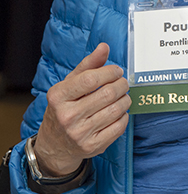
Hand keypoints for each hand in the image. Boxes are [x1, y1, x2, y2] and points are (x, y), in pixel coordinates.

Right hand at [33, 44, 129, 176]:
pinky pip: (119, 126)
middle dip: (121, 85)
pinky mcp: (92, 146)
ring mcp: (79, 133)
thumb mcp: (70, 84)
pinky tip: (118, 112)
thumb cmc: (65, 107)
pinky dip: (124, 116)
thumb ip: (88, 64)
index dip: (109, 72)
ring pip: (116, 109)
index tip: (116, 71)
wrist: (55, 144)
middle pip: (107, 94)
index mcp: (58, 96)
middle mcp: (66, 116)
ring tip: (122, 96)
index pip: (90, 79)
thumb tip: (104, 47)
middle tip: (122, 83)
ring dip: (125, 99)